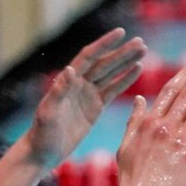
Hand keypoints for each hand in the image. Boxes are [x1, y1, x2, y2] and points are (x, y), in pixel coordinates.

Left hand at [26, 28, 146, 166]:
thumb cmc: (42, 133)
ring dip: (126, 62)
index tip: (121, 32)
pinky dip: (125, 80)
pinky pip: (113, 90)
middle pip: (104, 63)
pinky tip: (137, 69)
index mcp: (67, 81)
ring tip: (144, 50)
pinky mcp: (95, 108)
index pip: (89, 57)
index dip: (105, 44)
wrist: (43, 152)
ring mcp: (87, 95)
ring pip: (111, 74)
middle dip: (122, 52)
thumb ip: (59, 91)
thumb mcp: (48, 112)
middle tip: (141, 43)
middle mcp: (78, 84)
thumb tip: (69, 70)